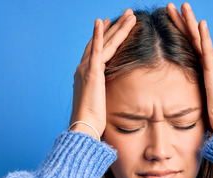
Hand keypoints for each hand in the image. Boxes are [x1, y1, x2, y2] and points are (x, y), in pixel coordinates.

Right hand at [70, 9, 136, 139]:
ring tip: (129, 14)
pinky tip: (102, 21)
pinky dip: (99, 34)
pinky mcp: (91, 72)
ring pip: (105, 42)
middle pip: (101, 42)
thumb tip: (110, 101)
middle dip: (114, 28)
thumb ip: (104, 97)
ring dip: (117, 27)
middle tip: (126, 15)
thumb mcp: (100, 106)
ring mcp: (86, 69)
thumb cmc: (93, 124)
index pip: (97, 52)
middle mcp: (83, 69)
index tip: (110, 26)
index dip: (104, 37)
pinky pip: (97, 49)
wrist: (84, 128)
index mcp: (86, 77)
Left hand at [166, 2, 212, 132]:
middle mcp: (210, 61)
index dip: (179, 30)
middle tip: (171, 5)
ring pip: (199, 38)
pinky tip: (200, 24)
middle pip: (193, 36)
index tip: (169, 18)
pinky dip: (204, 36)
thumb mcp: (196, 97)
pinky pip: (208, 50)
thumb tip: (170, 94)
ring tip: (183, 6)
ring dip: (191, 21)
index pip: (189, 43)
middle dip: (182, 19)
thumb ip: (187, 90)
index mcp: (205, 66)